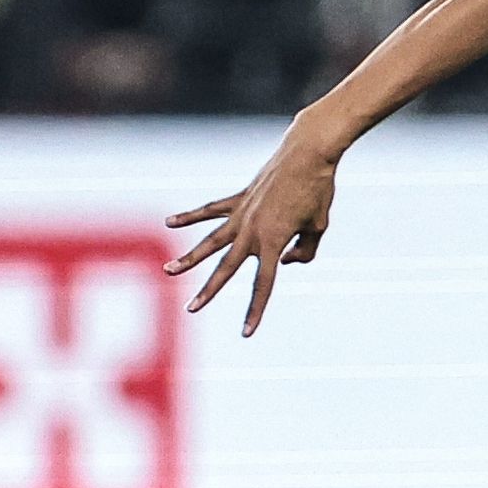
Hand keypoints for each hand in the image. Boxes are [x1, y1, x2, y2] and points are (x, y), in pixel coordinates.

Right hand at [165, 126, 341, 335]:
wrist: (308, 153)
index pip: (263, 284)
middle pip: (227, 267)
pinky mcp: (239, 198)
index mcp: (274, 241)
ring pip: (210, 241)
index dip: (255, 309)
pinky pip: (211, 210)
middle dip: (210, 290)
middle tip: (191, 309)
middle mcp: (252, 230)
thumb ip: (304, 250)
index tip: (246, 333)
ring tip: (168, 271)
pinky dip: (191, 216)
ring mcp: (242, 213)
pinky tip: (169, 222)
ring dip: (189, 257)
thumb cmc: (319, 190)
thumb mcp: (319, 225)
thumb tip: (284, 262)